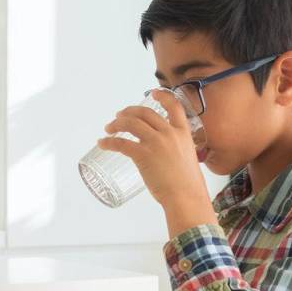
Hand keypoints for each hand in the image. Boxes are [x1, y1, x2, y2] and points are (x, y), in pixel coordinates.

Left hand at [99, 89, 216, 234]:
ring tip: (109, 128)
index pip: (174, 106)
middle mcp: (169, 133)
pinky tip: (102, 143)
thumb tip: (166, 156)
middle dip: (129, 111)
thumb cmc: (188, 185)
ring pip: (130, 123)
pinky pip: (120, 143)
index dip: (163, 96)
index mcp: (183, 133)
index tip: (153, 93)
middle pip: (145, 113)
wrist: (186, 197)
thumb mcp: (188, 159)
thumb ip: (177, 152)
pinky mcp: (142, 155)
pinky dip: (108, 142)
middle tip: (120, 115)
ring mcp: (155, 143)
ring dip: (116, 123)